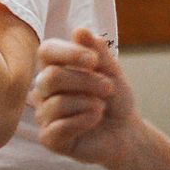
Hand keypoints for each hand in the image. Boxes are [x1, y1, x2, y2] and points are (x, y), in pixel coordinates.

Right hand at [29, 28, 143, 168]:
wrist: (126, 130)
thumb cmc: (115, 99)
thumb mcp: (112, 72)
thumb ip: (98, 52)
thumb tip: (80, 30)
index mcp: (56, 69)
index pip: (46, 51)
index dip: (69, 53)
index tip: (94, 61)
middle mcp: (43, 91)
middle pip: (51, 77)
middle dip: (87, 81)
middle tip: (109, 88)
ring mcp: (44, 115)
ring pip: (57, 103)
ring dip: (91, 104)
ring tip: (101, 107)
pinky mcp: (49, 138)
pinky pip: (59, 127)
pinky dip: (86, 121)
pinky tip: (94, 120)